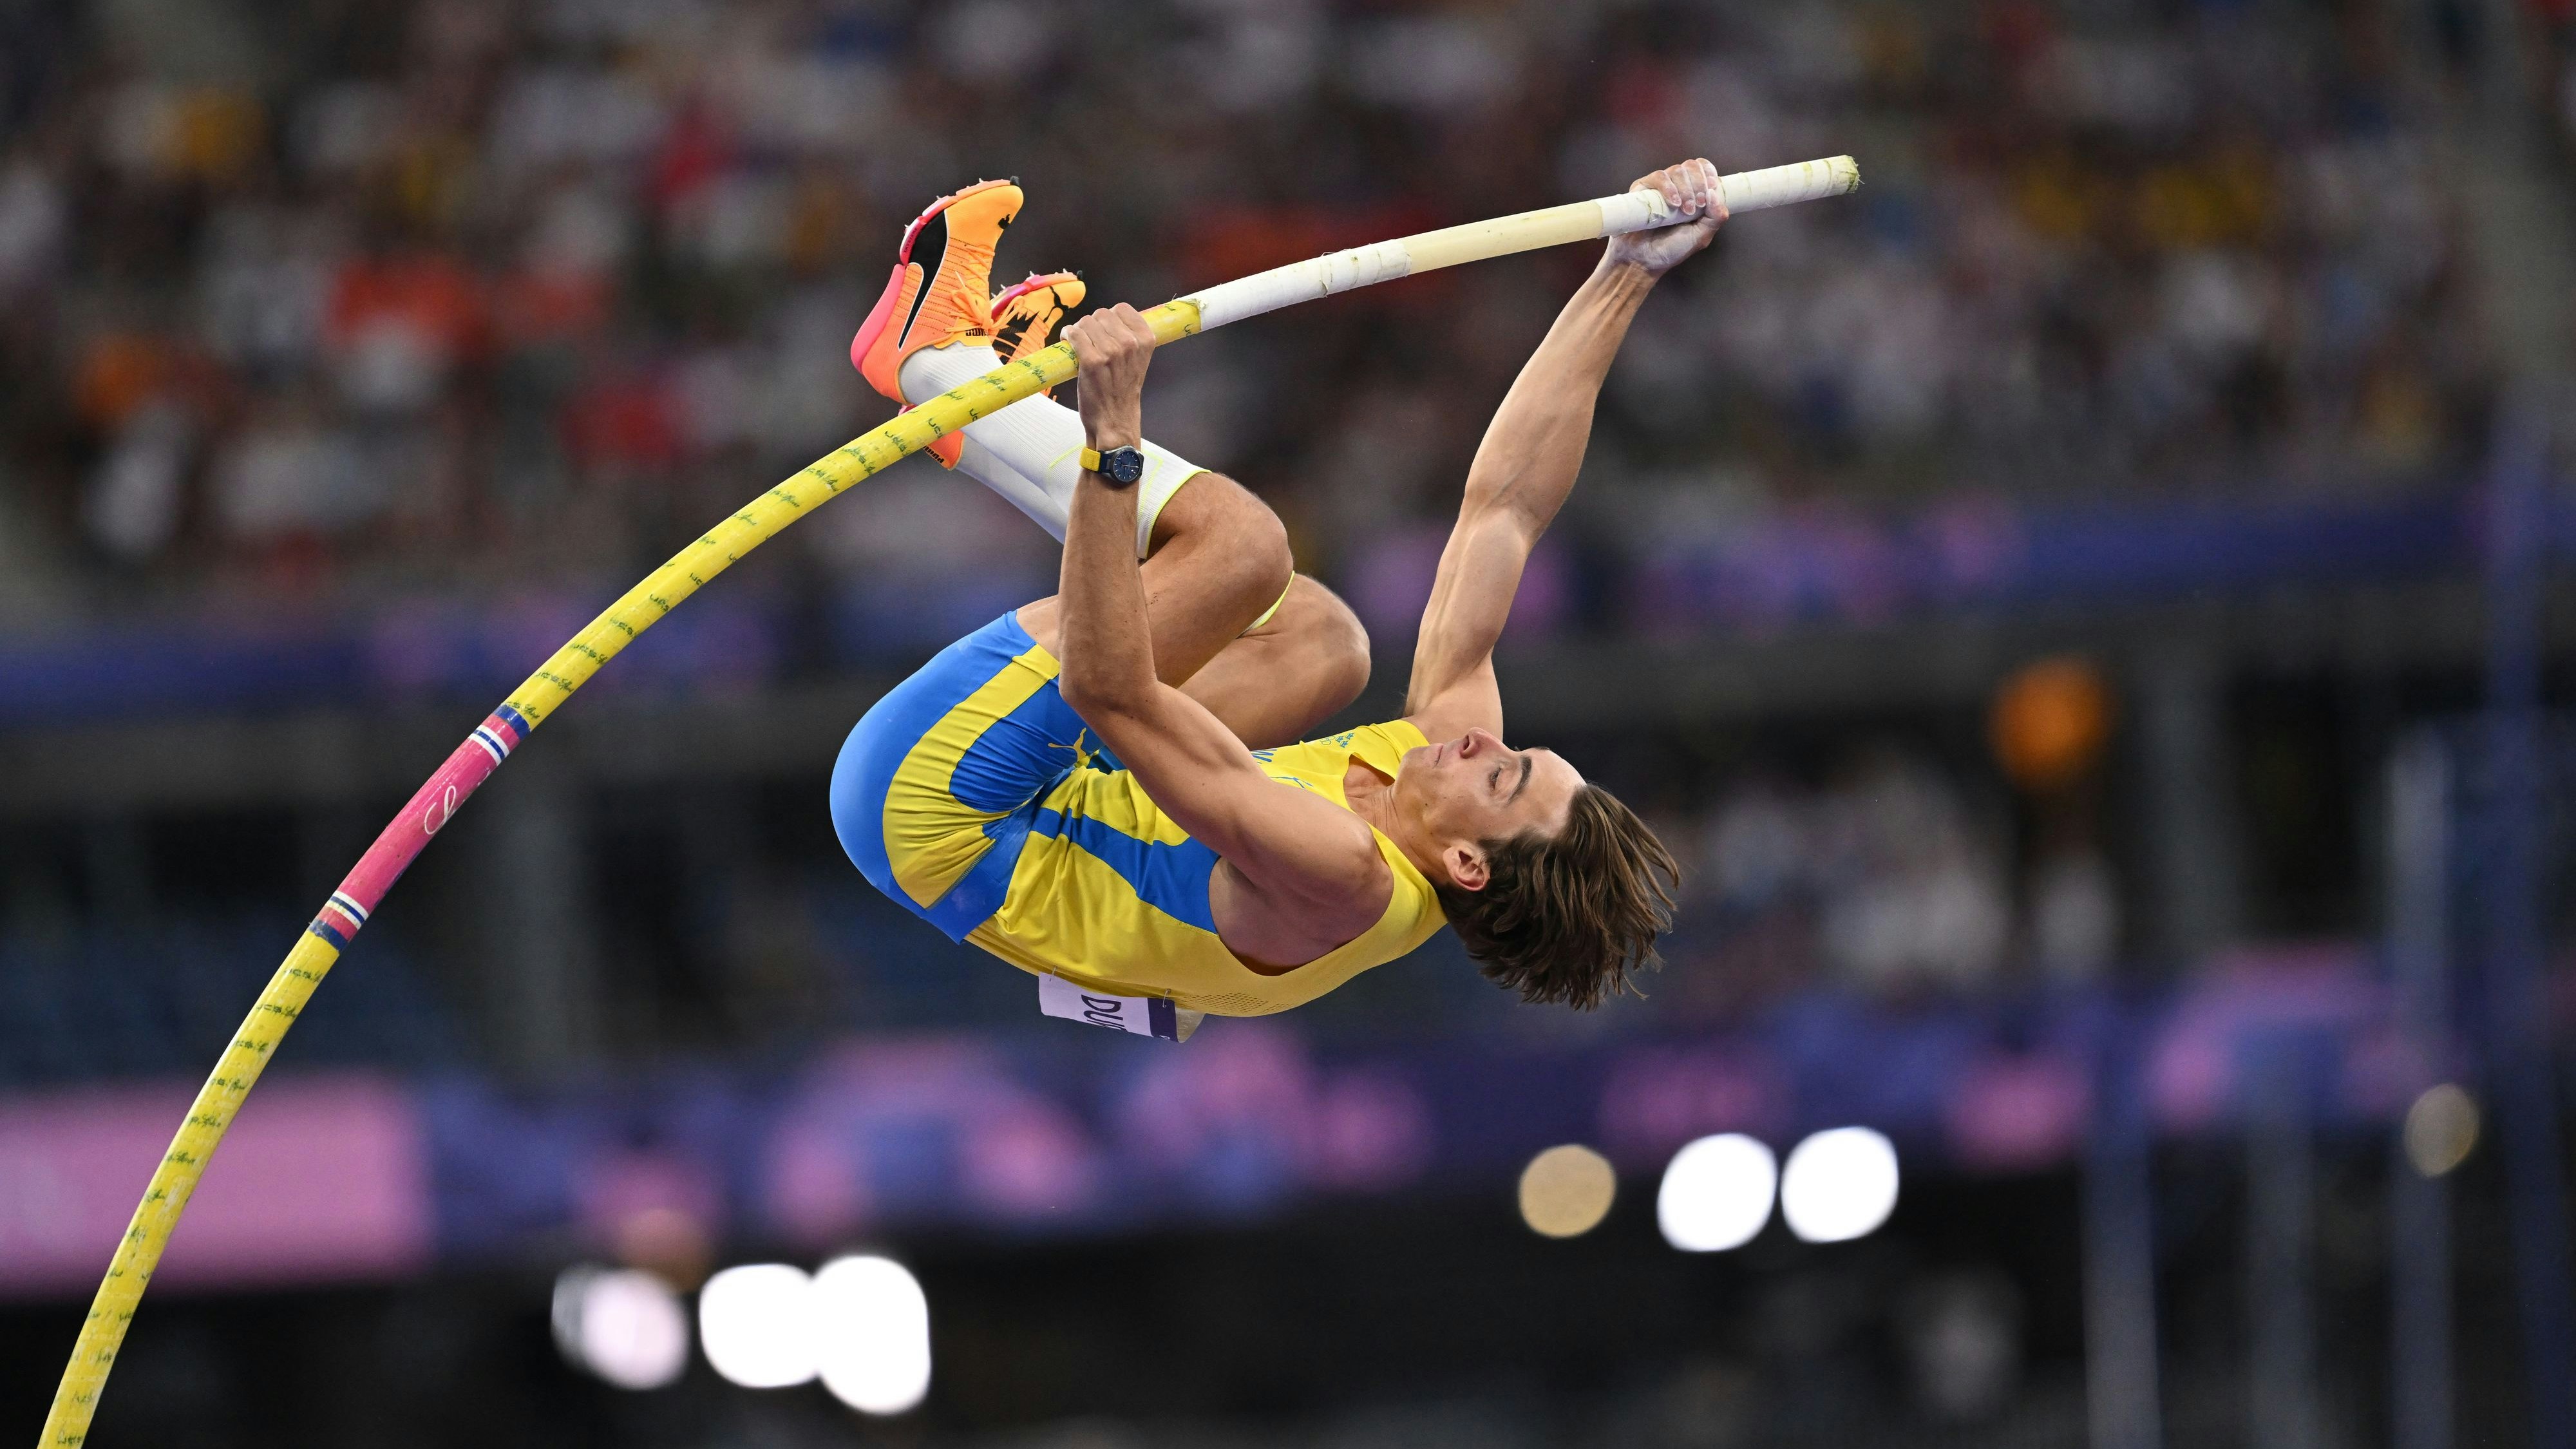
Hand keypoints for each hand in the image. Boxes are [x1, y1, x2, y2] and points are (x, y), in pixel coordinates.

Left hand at [1065, 302, 1155, 449]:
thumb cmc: (1123, 392)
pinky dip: (1067, 336)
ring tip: (1079, 345)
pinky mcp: (1091, 361)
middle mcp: (1130, 344)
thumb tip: (1111, 319)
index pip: (1122, 309)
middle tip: (1089, 340)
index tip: (1104, 328)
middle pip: (1102, 314)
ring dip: (1078, 331)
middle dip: (1092, 324)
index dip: (1110, 317)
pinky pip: (1074, 334)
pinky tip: (1068, 344)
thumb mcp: (1138, 361)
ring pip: (1085, 322)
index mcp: (1145, 340)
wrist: (1115, 420)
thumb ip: (1131, 339)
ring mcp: (1110, 352)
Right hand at [1602, 159, 1726, 276]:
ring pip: (1676, 170)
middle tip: (1697, 206)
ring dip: (1685, 188)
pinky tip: (1673, 203)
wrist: (1644, 260)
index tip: (1712, 188)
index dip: (1709, 173)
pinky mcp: (1642, 189)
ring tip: (1684, 210)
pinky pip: (1658, 177)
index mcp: (1692, 192)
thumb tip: (1714, 193)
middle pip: (1691, 166)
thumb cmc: (1671, 249)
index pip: (1702, 168)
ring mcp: (1659, 187)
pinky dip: (1669, 187)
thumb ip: (1716, 217)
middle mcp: (1676, 186)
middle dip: (1699, 183)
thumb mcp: (1701, 236)